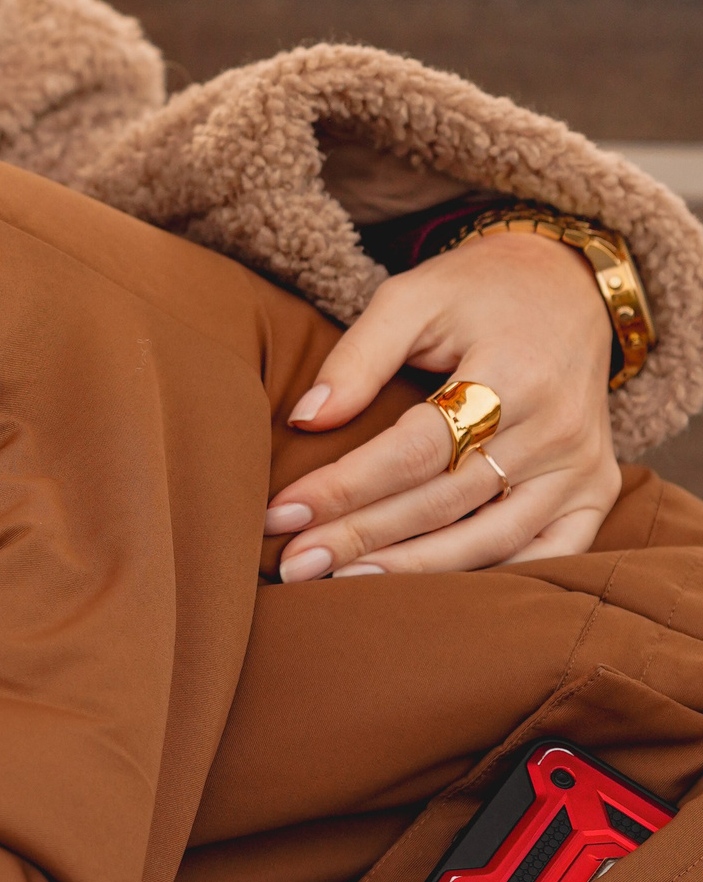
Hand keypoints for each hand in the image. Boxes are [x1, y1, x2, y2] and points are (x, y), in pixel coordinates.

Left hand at [267, 230, 619, 577]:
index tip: (282, 513)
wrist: (565, 287)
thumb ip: (358, 356)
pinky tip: (427, 594)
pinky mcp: (597, 488)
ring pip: (493, 538)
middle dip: (362, 536)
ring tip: (340, 583)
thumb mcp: (412, 296)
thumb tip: (305, 419)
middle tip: (293, 564)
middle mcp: (558, 428)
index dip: (345, 487)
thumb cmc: (475, 292)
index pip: (416, 449)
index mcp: (515, 373)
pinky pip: (549, 553)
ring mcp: (583, 466)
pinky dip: (490, 578)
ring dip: (413, 569)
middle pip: (445, 500)